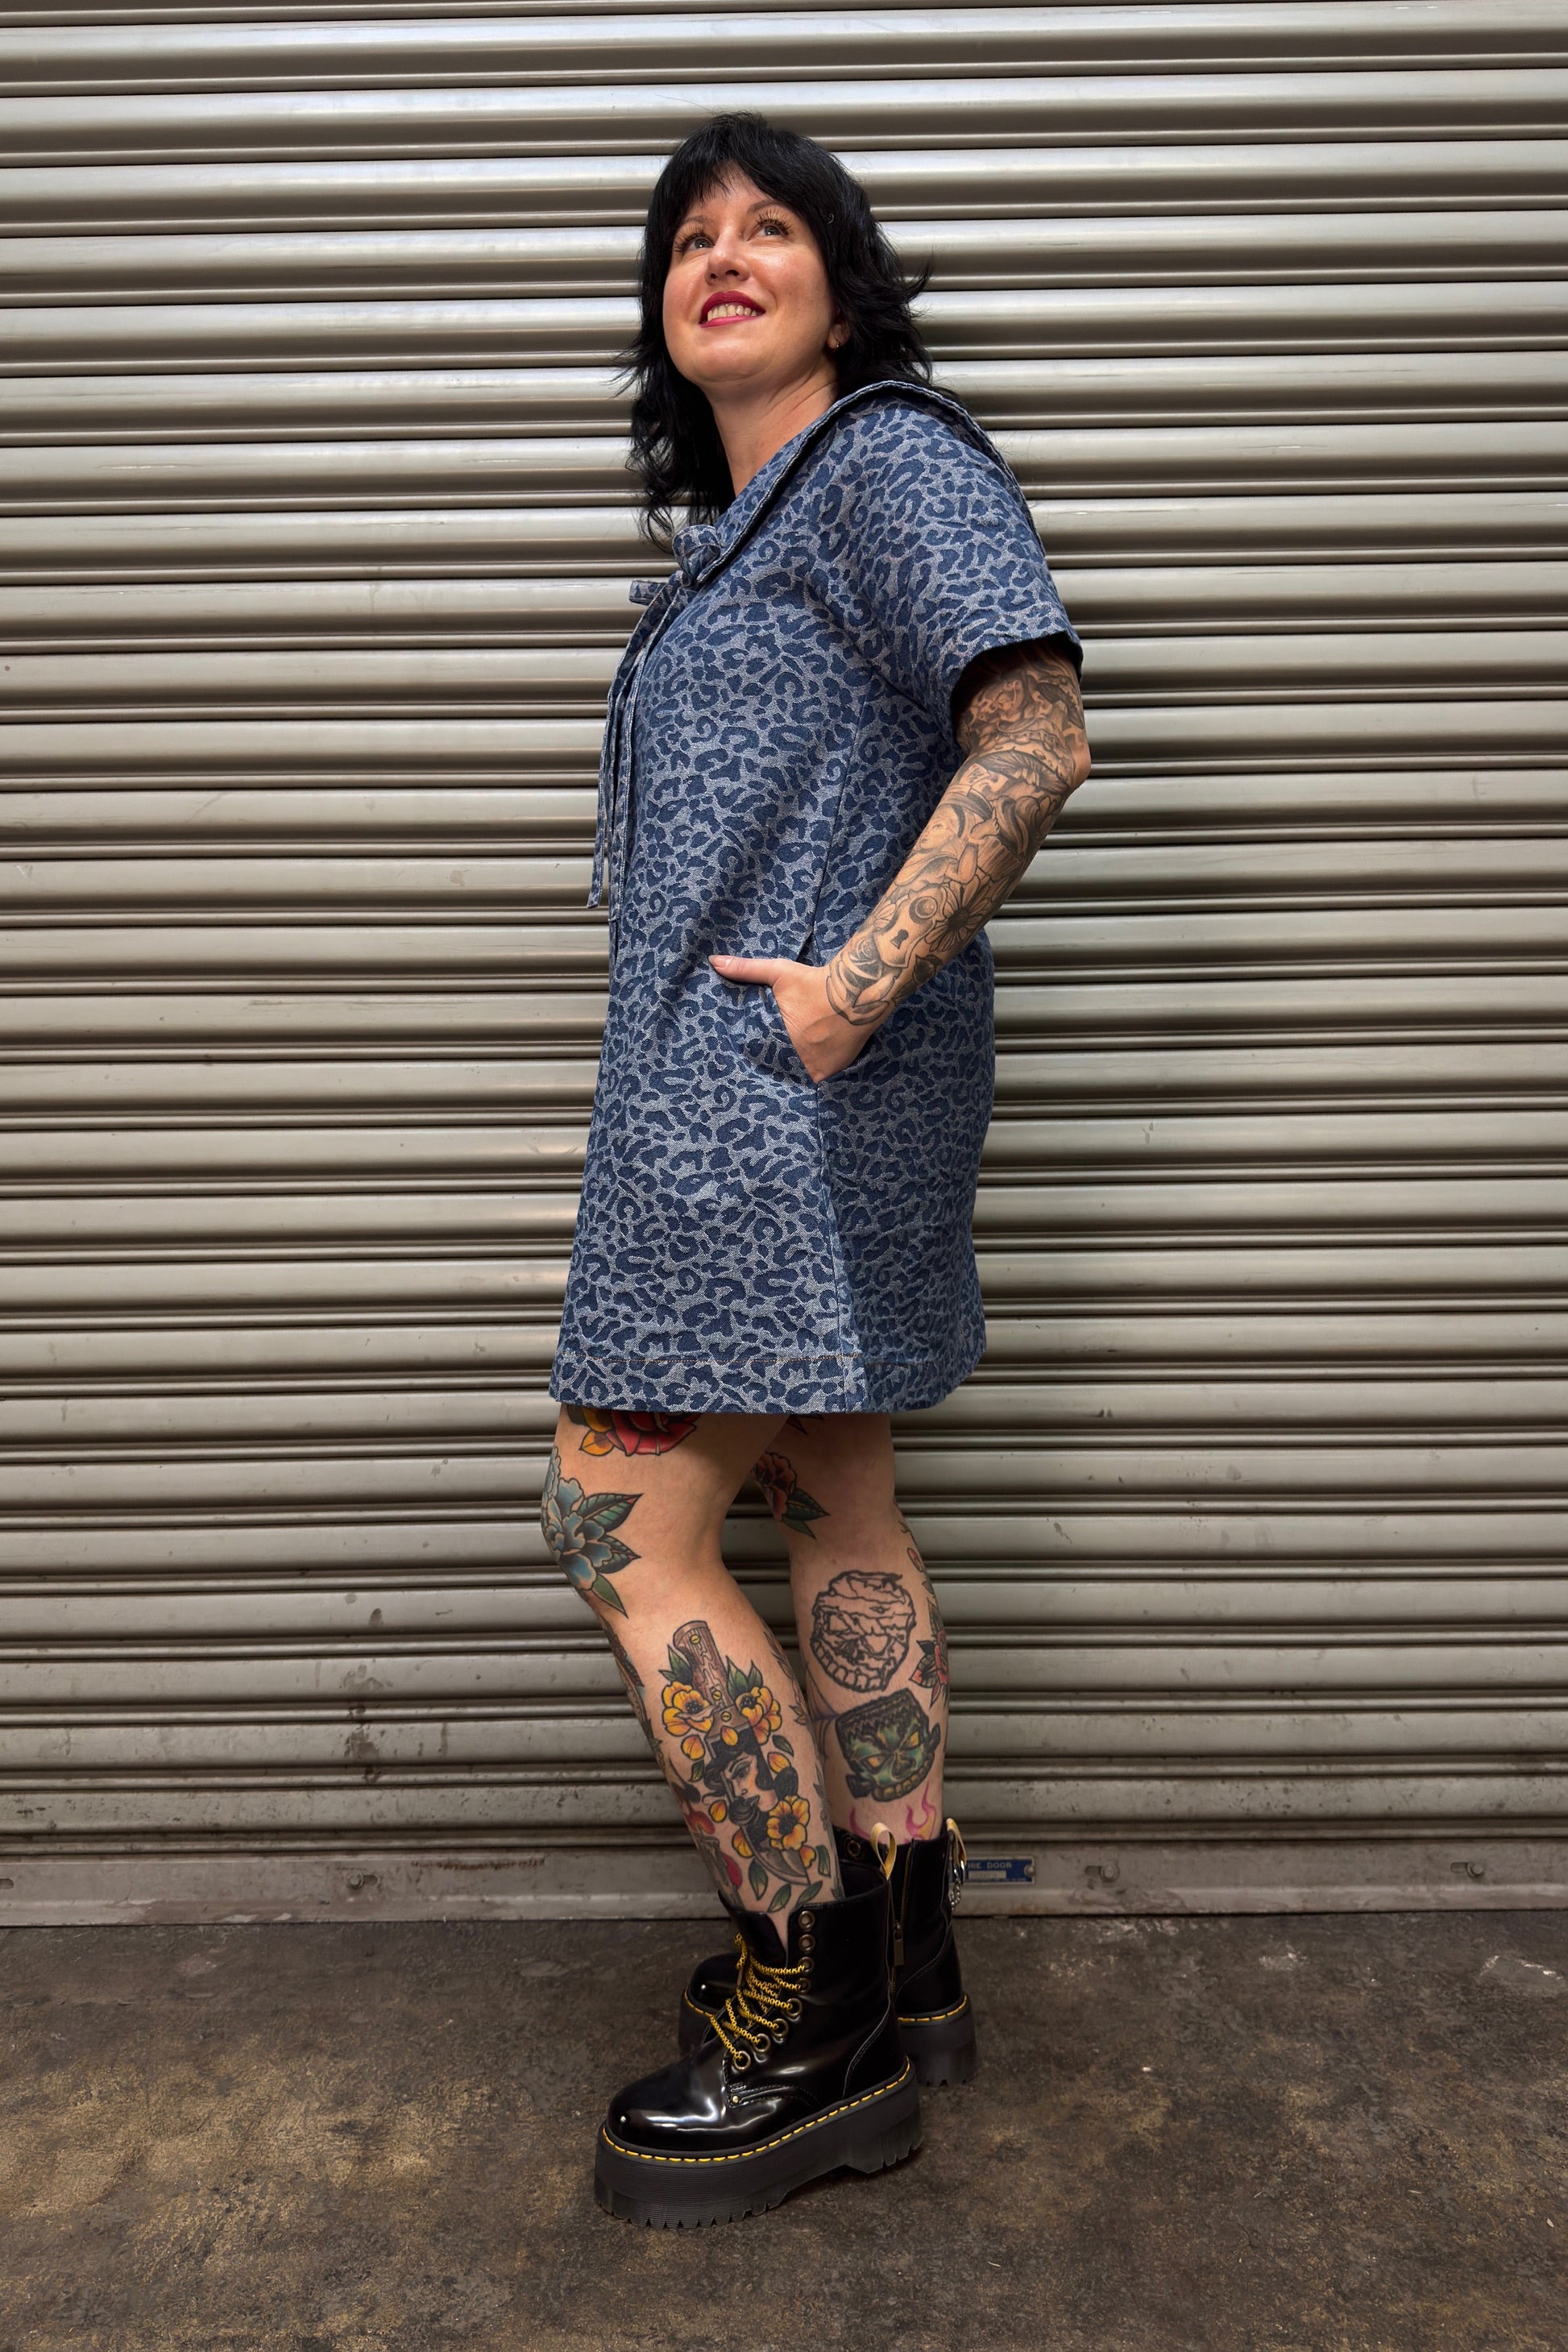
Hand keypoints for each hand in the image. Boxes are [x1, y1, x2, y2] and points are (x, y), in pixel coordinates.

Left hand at [708, 954, 872, 1082]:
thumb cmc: (814, 983)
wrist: (856, 992)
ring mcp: (814, 1069)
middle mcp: (794, 1059)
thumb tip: (713, 961)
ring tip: (786, 1074)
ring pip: (796, 1077)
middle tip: (769, 1065)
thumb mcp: (778, 973)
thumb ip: (745, 969)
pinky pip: (816, 1081)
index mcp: (777, 1039)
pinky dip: (811, 1077)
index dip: (756, 1056)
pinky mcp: (831, 1073)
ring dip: (792, 1074)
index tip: (754, 1056)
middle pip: (777, 1069)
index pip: (758, 1056)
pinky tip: (807, 1075)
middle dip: (773, 1067)